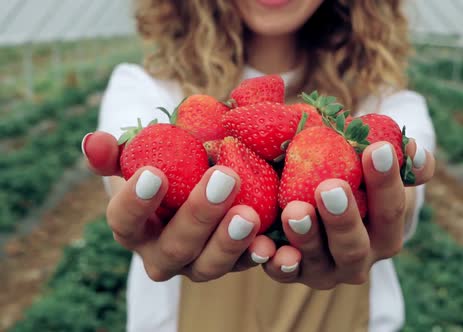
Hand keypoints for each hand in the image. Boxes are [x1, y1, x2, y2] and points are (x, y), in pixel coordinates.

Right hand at [82, 132, 276, 281]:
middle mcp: (163, 254)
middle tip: (223, 179)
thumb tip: (93, 141)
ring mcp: (198, 264)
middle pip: (176, 247)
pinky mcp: (233, 263)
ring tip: (248, 214)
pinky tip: (272, 243)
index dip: (136, 201)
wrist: (196, 180)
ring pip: (210, 266)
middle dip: (199, 215)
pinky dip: (260, 257)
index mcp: (134, 228)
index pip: (125, 221)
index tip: (154, 172)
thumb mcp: (140, 155)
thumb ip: (116, 151)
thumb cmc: (164, 167)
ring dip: (229, 242)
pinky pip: (247, 266)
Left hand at [261, 139, 434, 288]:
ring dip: (306, 237)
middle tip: (330, 188)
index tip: (377, 149)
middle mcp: (359, 259)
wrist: (312, 192)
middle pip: (354, 246)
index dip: (386, 181)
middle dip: (343, 219)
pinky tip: (264, 246)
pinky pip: (282, 272)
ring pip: (317, 261)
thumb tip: (412, 149)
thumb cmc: (351, 173)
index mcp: (385, 233)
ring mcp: (324, 270)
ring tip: (294, 210)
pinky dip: (274, 261)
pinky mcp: (291, 274)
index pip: (391, 210)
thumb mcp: (373, 163)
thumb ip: (398, 157)